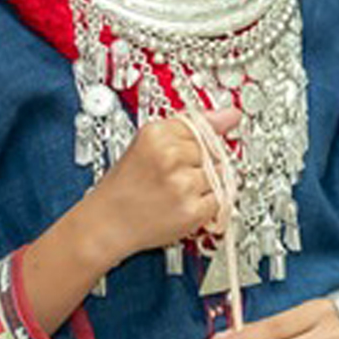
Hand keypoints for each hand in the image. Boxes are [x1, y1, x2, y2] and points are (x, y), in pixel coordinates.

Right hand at [83, 105, 242, 267]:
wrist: (106, 224)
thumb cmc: (125, 186)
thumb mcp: (148, 144)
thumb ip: (189, 126)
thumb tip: (232, 115)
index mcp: (156, 134)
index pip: (203, 126)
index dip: (195, 143)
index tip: (187, 153)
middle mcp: (169, 156)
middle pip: (214, 150)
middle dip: (199, 164)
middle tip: (171, 176)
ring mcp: (182, 184)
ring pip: (220, 174)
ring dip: (205, 185)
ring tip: (176, 191)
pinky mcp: (192, 211)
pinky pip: (221, 199)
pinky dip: (208, 205)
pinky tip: (183, 204)